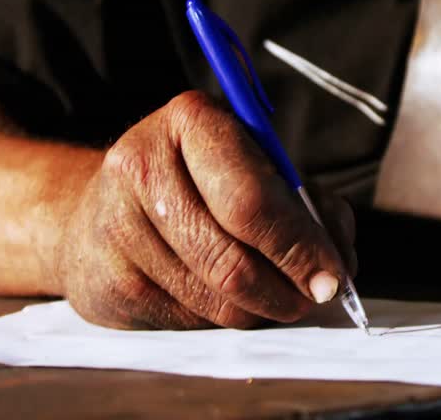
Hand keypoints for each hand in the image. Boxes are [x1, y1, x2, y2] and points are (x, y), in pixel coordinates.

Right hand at [53, 91, 355, 329]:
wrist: (102, 207)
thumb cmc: (199, 183)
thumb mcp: (257, 166)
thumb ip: (308, 205)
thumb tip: (338, 263)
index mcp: (189, 120)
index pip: (252, 198)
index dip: (300, 245)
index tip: (334, 274)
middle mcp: (142, 166)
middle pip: (232, 256)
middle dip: (287, 286)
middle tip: (314, 296)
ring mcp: (116, 227)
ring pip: (215, 297)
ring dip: (260, 309)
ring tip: (275, 298)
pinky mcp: (106, 281)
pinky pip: (186, 321)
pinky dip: (220, 319)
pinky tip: (224, 300)